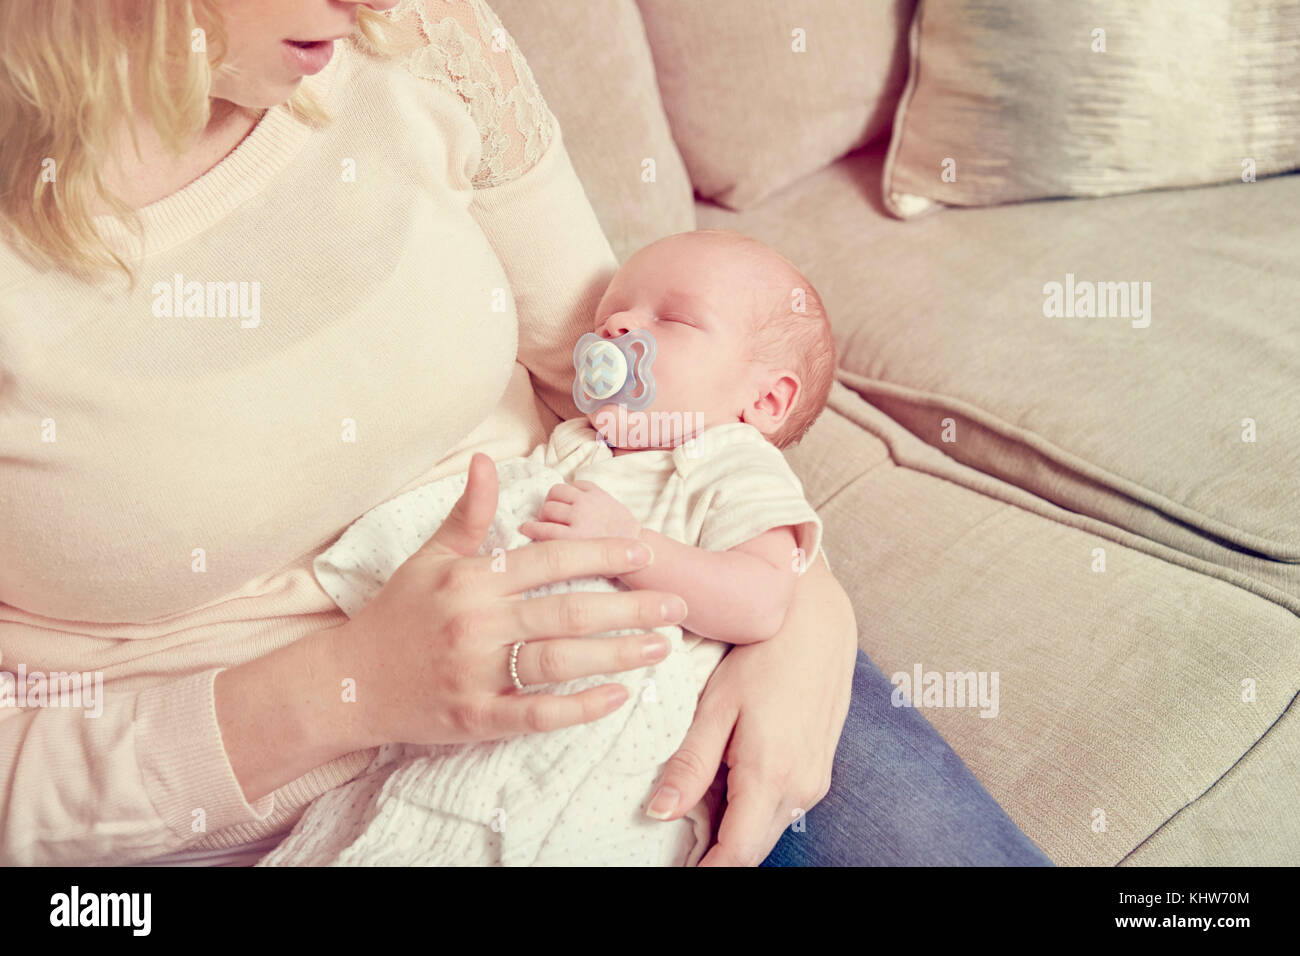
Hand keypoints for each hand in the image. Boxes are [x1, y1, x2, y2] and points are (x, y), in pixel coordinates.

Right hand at [325, 454, 688, 750]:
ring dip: (616, 654)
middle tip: (676, 605)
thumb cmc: (396, 614)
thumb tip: (487, 460)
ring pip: (559, 661)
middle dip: (629, 606)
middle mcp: (477, 624)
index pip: (549, 560)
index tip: (642, 550)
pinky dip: (578, 707)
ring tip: (661, 648)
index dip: (599, 552)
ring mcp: (476, 674)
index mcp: (472, 580)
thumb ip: (467, 514)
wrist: (348, 682)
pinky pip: (535, 714)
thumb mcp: (428, 557)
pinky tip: (617, 697)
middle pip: (568, 611)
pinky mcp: (475, 718)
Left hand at [644, 556, 856, 865]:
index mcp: (771, 775)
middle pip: (754, 848)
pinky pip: (784, 807)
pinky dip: (754, 812)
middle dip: (719, 857)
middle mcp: (802, 787)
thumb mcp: (717, 705)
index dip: (707, 872)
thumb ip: (691, 763)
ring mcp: (816, 780)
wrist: (817, 621)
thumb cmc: (762, 653)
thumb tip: (660, 813)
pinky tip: (728, 790)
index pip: (738, 855)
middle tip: (678, 851)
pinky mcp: (819, 769)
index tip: (678, 872)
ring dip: (737, 834)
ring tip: (697, 821)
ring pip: (770, 829)